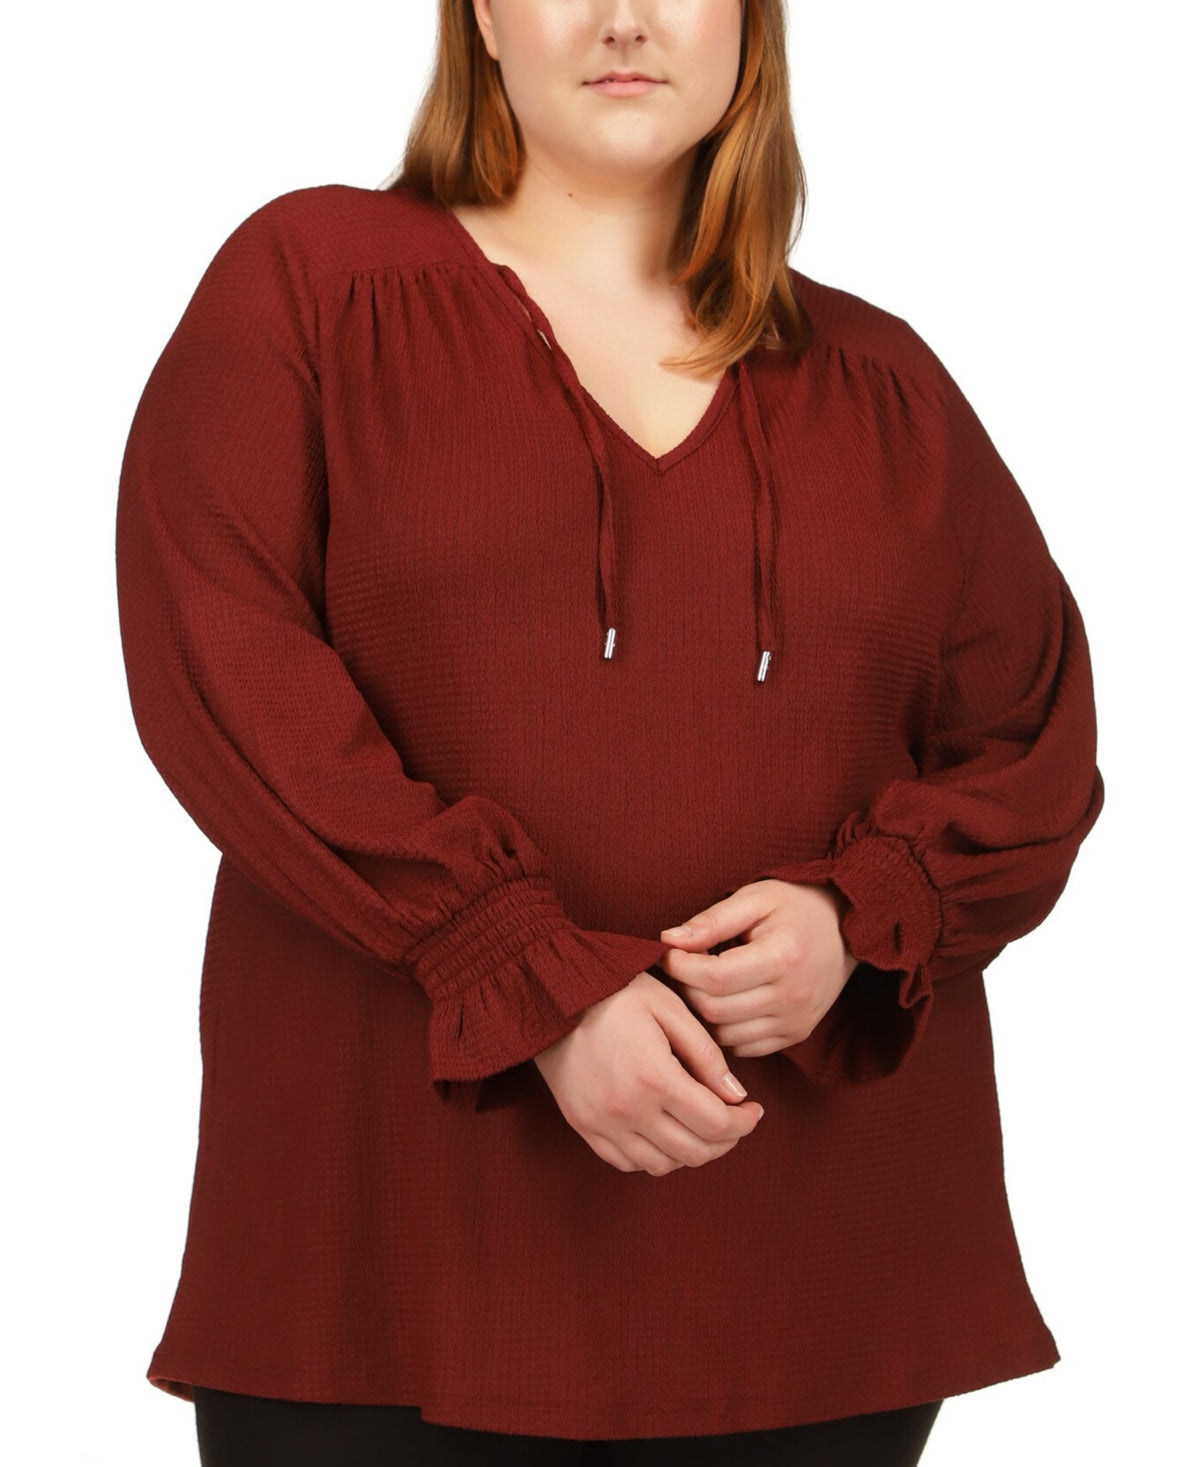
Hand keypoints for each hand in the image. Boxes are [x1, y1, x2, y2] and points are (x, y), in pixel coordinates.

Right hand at [533, 971, 764, 1175]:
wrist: (550, 994)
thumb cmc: (614, 991)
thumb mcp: (669, 1007)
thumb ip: (705, 1053)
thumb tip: (737, 1095)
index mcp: (654, 1077)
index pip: (716, 1123)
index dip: (744, 1123)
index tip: (754, 1109)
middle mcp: (627, 1110)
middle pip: (694, 1151)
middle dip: (726, 1140)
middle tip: (736, 1120)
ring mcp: (601, 1124)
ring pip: (663, 1164)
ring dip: (692, 1152)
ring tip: (703, 1126)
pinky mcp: (583, 1127)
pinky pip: (628, 1163)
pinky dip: (656, 1157)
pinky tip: (666, 1132)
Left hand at [657, 880, 859, 1057]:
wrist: (845, 929)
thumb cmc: (796, 907)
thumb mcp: (756, 898)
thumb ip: (713, 920)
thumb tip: (669, 940)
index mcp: (783, 957)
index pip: (715, 979)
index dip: (681, 968)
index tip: (669, 952)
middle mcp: (792, 997)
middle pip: (715, 1010)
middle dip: (687, 988)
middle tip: (683, 966)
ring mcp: (796, 1021)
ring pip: (725, 1034)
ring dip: (703, 1011)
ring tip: (704, 982)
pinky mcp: (796, 1034)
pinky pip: (744, 1047)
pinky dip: (725, 1028)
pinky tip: (725, 1000)